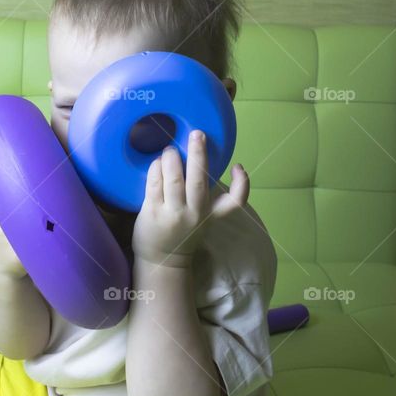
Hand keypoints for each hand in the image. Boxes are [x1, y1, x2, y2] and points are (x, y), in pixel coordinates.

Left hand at [132, 130, 249, 267]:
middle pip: (199, 181)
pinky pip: (154, 184)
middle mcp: (194, 214)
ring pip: (174, 179)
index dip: (242, 183)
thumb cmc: (184, 233)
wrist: (163, 261)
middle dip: (199, 154)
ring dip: (172, 158)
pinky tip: (157, 162)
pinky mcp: (153, 212)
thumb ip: (210, 198)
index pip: (235, 202)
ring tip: (170, 149)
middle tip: (197, 134)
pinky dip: (156, 168)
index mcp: (210, 214)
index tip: (239, 166)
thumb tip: (213, 165)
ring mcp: (173, 213)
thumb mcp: (205, 220)